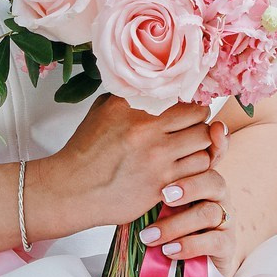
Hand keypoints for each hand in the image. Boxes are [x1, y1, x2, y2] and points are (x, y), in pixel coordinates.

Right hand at [32, 93, 221, 231]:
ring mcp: (159, 166)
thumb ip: (131, 96)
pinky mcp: (161, 189)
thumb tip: (151, 87)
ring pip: (204, 153)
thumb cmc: (85, 151)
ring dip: (201, 152)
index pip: (189, 106)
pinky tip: (184, 171)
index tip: (192, 113)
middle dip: (202, 128)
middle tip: (195, 132)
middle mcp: (152, 138)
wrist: (72, 188)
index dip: (195, 109)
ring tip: (191, 152)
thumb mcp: (103, 110)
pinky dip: (194, 174)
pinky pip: (195, 178)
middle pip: (202, 127)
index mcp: (140, 116)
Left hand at [139, 116, 236, 268]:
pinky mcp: (227, 244)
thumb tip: (123, 165)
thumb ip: (150, 183)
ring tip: (149, 236)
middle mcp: (217, 195)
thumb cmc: (168, 225)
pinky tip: (168, 250)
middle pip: (213, 181)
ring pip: (209, 212)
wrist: (186, 262)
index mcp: (201, 177)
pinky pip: (214, 241)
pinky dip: (189, 245)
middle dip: (190, 186)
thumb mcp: (155, 202)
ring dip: (176, 224)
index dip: (215, 143)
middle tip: (164, 195)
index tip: (206, 136)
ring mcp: (225, 219)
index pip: (209, 157)